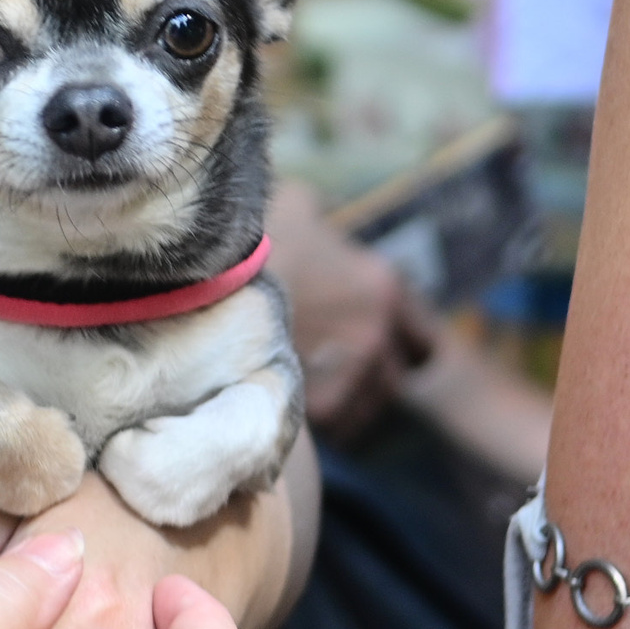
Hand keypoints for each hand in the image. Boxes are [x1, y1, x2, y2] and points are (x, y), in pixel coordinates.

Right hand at [269, 182, 435, 439]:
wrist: (207, 284)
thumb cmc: (252, 237)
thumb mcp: (299, 203)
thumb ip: (326, 216)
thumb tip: (322, 215)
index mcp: (384, 287)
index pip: (422, 334)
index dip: (401, 340)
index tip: (381, 345)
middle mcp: (379, 334)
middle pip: (396, 374)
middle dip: (375, 372)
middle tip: (343, 370)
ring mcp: (352, 374)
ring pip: (370, 404)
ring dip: (352, 398)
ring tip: (323, 393)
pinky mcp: (319, 406)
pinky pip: (337, 425)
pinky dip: (326, 420)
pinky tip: (305, 409)